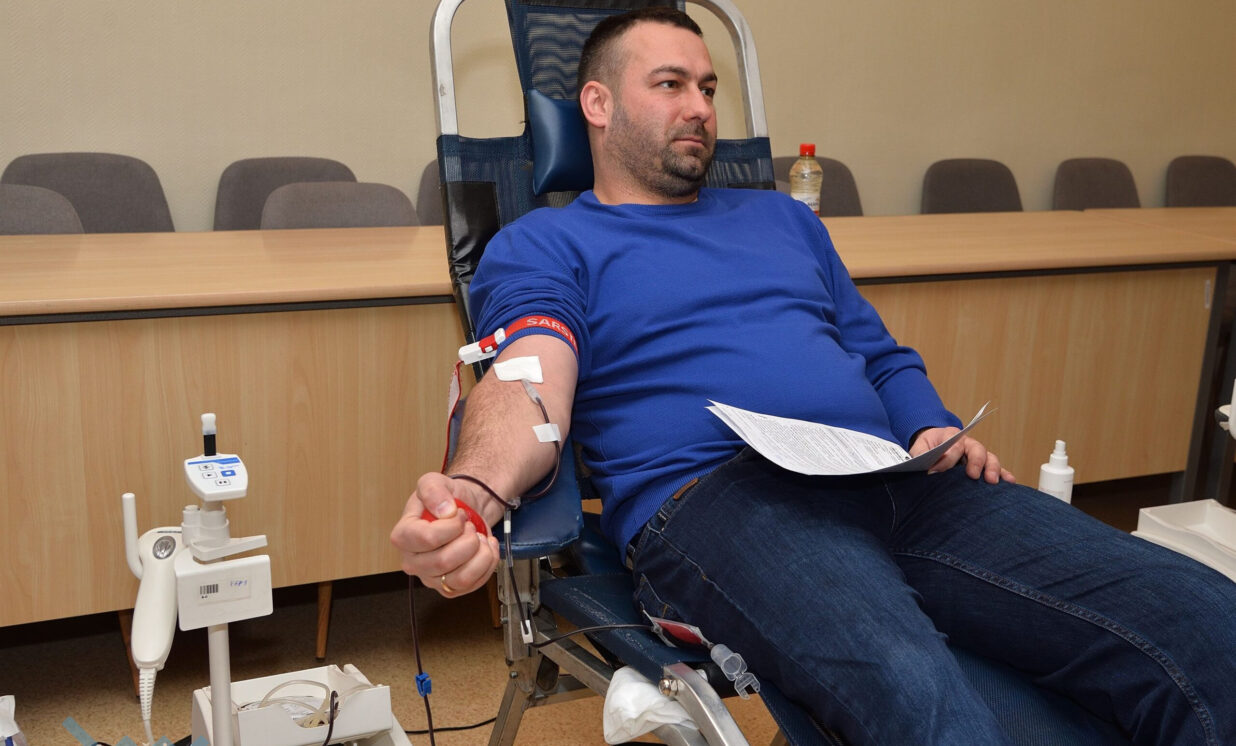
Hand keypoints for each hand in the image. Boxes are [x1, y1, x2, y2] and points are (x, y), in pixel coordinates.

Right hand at [389, 472, 500, 596]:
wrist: (462, 513)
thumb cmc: (445, 500)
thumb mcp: (434, 482)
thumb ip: (433, 489)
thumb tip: (444, 510)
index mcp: (403, 536)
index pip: (426, 539)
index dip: (451, 526)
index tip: (459, 514)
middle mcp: (412, 562)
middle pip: (443, 562)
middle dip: (467, 540)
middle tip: (470, 527)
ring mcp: (431, 578)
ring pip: (460, 578)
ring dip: (480, 554)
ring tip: (480, 538)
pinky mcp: (450, 587)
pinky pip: (473, 584)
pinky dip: (488, 564)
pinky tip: (486, 549)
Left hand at [909, 427, 1015, 484]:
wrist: (933, 445)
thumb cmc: (927, 448)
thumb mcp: (919, 448)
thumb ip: (920, 455)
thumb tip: (929, 469)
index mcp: (952, 436)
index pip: (955, 446)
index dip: (948, 459)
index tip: (937, 472)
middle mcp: (968, 444)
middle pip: (977, 449)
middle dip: (976, 462)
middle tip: (973, 475)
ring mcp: (978, 455)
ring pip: (990, 458)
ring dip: (993, 469)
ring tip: (992, 482)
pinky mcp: (984, 466)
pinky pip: (998, 469)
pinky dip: (1005, 475)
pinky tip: (1010, 483)